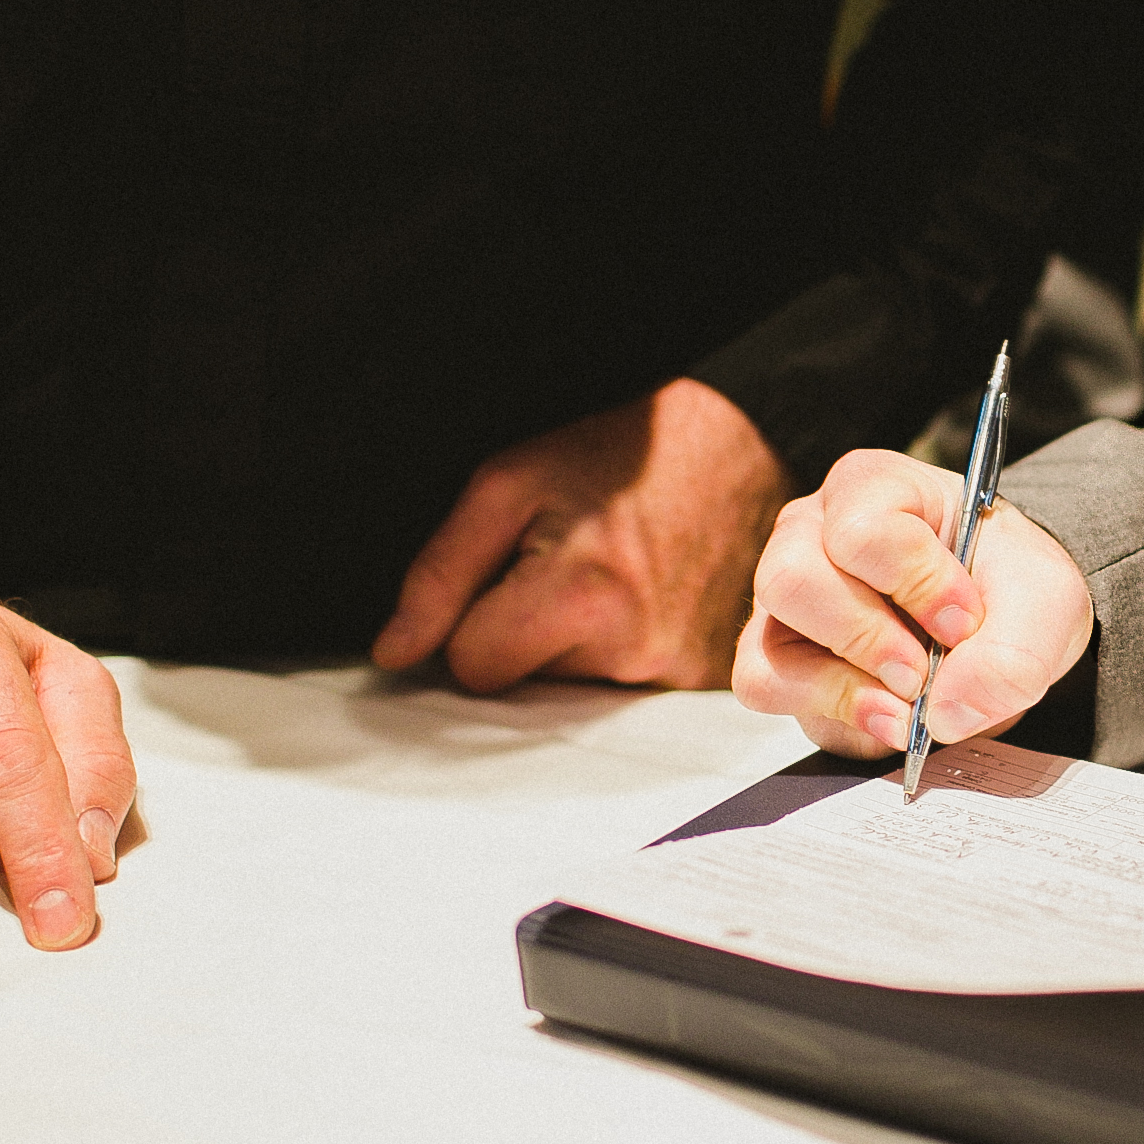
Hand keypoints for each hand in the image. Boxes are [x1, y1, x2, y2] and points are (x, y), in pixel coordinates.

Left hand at [372, 378, 787, 691]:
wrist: (748, 449)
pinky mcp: (708, 685)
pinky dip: (624, 654)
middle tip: (566, 568)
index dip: (474, 623)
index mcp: (583, 598)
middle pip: (525, 688)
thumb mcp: (511, 482)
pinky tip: (646, 600)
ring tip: (612, 577)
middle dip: (528, 636)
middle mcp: (637, 651)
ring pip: (574, 694)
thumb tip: (395, 652)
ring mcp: (679, 676)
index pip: (474, 668)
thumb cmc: (625, 458)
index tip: (507, 577)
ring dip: (577, 645)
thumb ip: (441, 573)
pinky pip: (628, 693)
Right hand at [732, 447, 1093, 757]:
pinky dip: (830, 714)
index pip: (863, 530)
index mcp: (874, 488)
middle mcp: (811, 533)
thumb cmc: (1009, 588)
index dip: (917, 585)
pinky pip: (767, 689)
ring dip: (844, 687)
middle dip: (867, 639)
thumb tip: (944, 713)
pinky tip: (886, 720)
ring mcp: (787, 600)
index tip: (967, 622)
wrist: (1003, 625)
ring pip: (769, 645)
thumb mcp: (1047, 604)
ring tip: (909, 705)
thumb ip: (1014, 655)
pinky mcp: (781, 659)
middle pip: (793, 580)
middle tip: (925, 673)